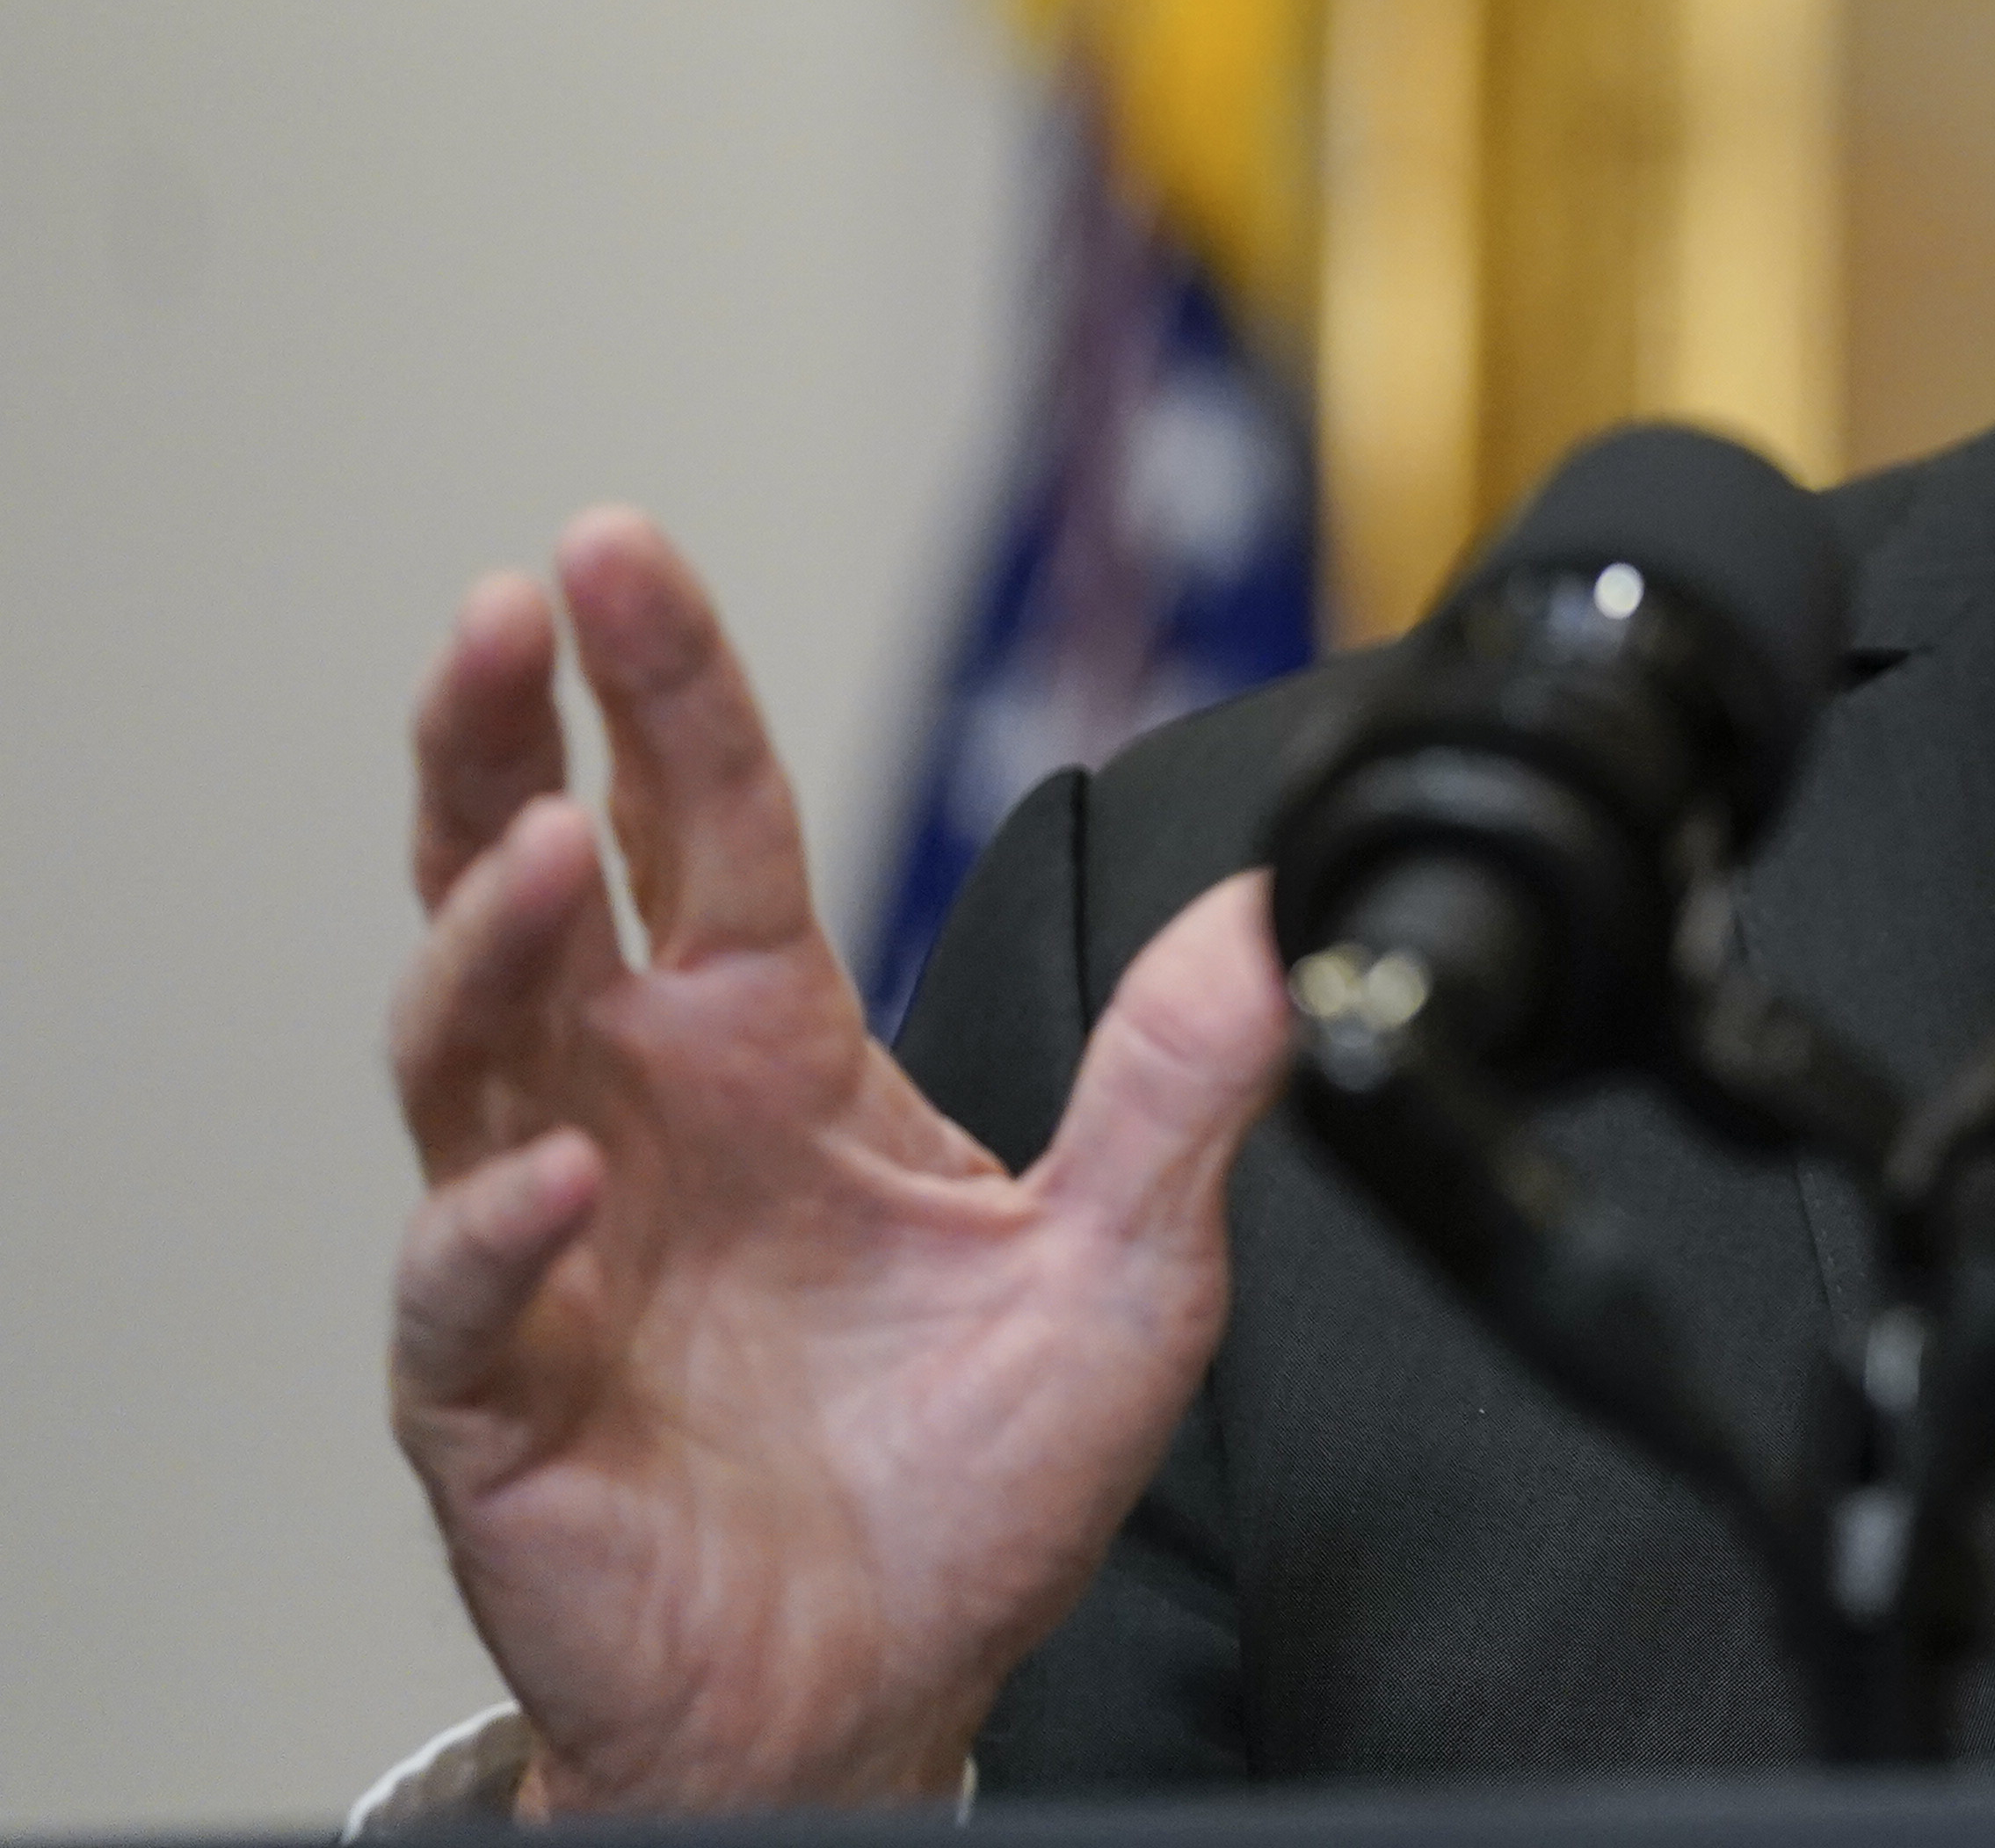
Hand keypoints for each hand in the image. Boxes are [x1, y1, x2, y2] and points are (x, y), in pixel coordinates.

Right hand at [384, 511, 1289, 1811]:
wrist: (885, 1692)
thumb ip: (1193, 1074)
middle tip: (516, 610)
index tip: (620, 549)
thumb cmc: (969, 1478)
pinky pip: (465, 1293)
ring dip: (485, 940)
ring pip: (461, 1050)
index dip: (662, 683)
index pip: (702, 820)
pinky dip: (498, 1222)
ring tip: (541, 854)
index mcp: (771, 1052)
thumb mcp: (1135, 1257)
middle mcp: (639, 1115)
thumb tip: (1286, 909)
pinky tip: (561, 1169)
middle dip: (503, 740)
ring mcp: (552, 1248)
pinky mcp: (504, 1402)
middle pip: (524, 883)